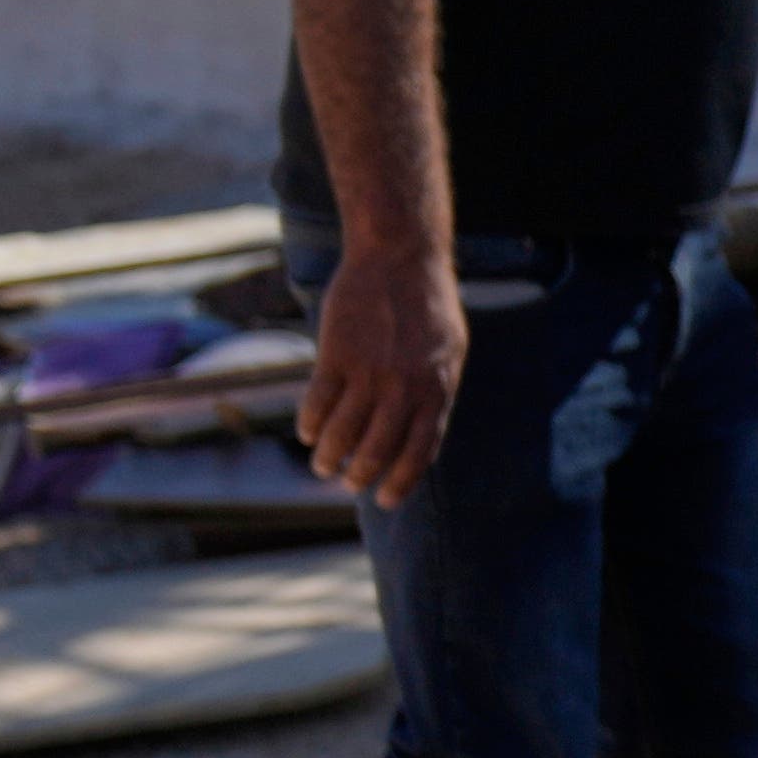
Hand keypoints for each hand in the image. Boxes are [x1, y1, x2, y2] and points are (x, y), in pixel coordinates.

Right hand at [299, 236, 469, 506]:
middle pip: (377, 449)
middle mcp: (405, 387)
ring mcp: (370, 372)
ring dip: (329, 456)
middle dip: (359, 474)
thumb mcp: (449, 352)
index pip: (420, 452)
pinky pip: (318, 403)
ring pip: (342, 432)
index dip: (400, 481)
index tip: (385, 499)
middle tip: (347, 482)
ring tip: (323, 465)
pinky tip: (309, 432)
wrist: (400, 258)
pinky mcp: (337, 355)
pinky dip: (311, 424)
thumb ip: (436, 392)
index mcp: (437, 389)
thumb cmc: (427, 307)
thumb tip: (423, 436)